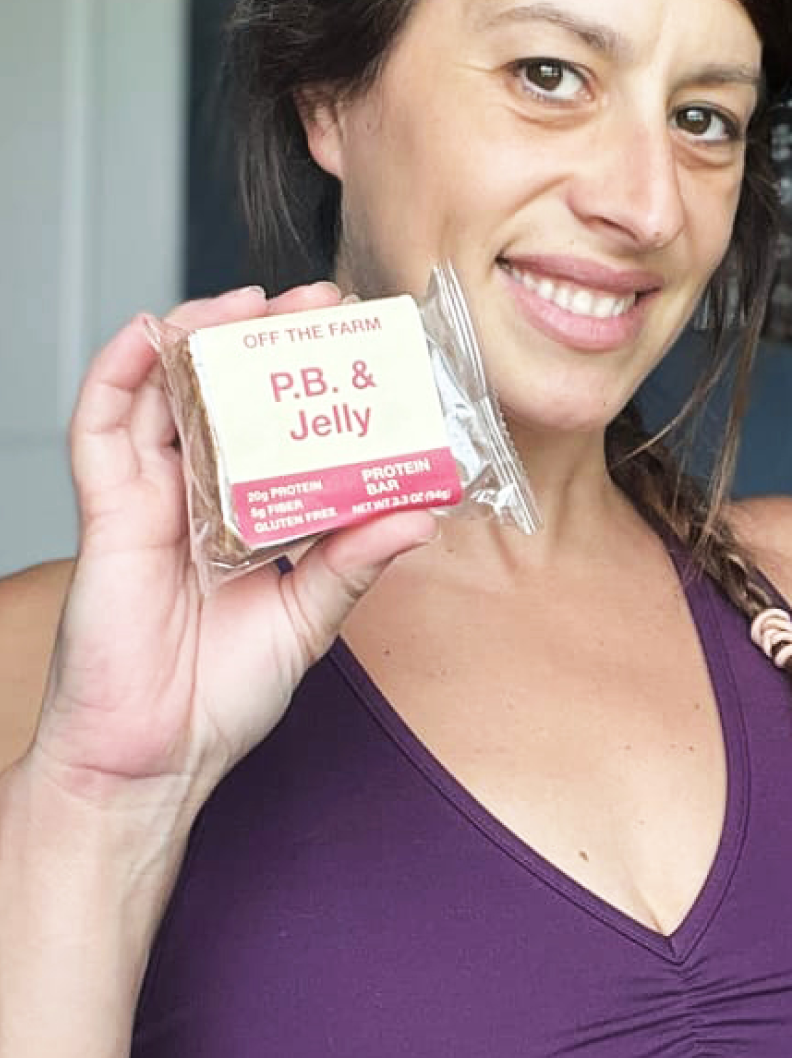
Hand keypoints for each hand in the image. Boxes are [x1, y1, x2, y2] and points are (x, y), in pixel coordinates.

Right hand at [27, 282, 437, 836]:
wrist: (156, 757)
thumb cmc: (224, 694)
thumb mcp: (312, 617)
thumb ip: (358, 559)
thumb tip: (425, 509)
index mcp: (246, 511)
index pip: (278, 422)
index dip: (311, 375)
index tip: (360, 337)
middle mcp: (197, 493)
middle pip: (223, 389)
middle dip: (265, 336)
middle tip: (318, 300)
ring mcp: (149, 497)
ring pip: (163, 390)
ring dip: (201, 334)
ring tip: (249, 301)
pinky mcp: (106, 512)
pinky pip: (101, 425)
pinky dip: (120, 372)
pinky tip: (155, 335)